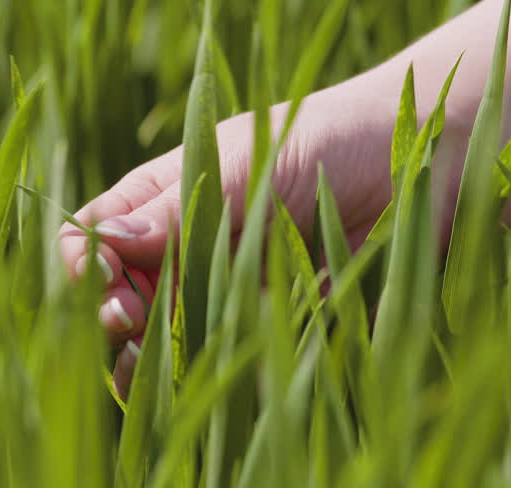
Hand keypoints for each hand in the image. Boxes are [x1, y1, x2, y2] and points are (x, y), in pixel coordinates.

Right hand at [57, 85, 396, 392]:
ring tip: (158, 357)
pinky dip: (219, 372)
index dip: (87, 262)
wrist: (422, 160)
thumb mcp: (250, 161)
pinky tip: (224, 365)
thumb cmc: (331, 138)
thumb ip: (179, 207)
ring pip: (168, 342)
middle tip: (128, 316)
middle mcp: (190, 249)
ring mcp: (231, 290)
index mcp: (168, 197)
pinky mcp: (277, 325)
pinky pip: (234, 361)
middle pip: (121, 300)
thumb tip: (103, 244)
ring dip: (152, 360)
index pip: (96, 237)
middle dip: (113, 316)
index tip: (104, 273)